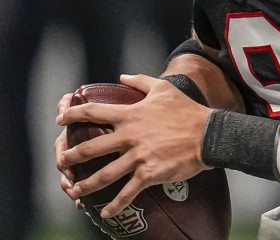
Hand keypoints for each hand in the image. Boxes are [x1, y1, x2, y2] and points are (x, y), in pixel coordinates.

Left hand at [56, 74, 212, 219]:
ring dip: (85, 184)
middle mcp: (130, 136)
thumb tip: (121, 77)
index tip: (60, 120)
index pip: (93, 112)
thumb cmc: (187, 110)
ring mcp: (139, 156)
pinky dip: (115, 205)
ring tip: (75, 189)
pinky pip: (127, 192)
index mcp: (131, 115)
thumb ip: (140, 82)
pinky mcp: (149, 174)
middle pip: (90, 148)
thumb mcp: (164, 89)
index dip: (73, 115)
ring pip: (103, 174)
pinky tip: (106, 212)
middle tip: (62, 161)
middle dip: (71, 156)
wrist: (209, 134)